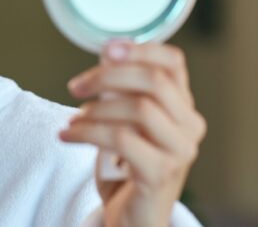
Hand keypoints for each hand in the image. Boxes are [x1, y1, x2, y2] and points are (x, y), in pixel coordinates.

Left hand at [59, 40, 206, 226]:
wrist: (133, 217)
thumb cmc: (126, 166)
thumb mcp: (125, 121)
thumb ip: (122, 91)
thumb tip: (108, 53)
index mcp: (183, 107)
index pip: (173, 63)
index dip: (141, 48)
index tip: (107, 48)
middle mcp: (189, 127)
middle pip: (154, 81)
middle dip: (107, 76)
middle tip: (76, 86)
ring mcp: (179, 152)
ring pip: (139, 109)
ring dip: (96, 110)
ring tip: (72, 120)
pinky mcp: (160, 174)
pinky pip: (122, 139)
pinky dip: (87, 132)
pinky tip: (68, 135)